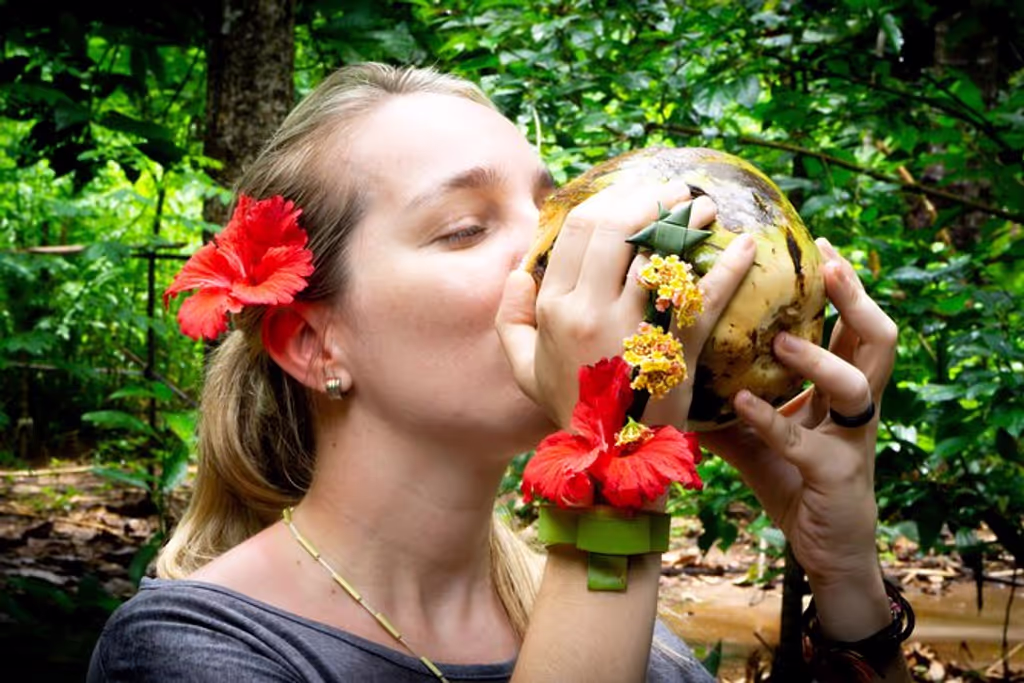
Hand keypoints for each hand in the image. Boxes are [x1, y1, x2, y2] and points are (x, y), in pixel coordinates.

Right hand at [496, 180, 750, 430]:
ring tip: (707, 210)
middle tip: (676, 193)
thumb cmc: (571, 405)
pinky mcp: (675, 349)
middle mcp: (591, 310)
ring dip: (690, 223)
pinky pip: (706, 296)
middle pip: (621, 228)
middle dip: (651, 200)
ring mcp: (634, 328)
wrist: (610, 456)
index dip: (613, 202)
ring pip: (663, 253)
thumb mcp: (523, 367)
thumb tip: (519, 273)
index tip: (637, 197)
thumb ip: (510, 317)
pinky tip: (747, 247)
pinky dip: (730, 268)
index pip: (582, 229)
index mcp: (556, 307)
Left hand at [700, 238, 898, 588]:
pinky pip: (805, 441)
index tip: (819, 248)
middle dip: (856, 298)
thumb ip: (723, 397)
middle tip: (826, 265)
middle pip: (878, 338)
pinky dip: (772, 419)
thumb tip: (672, 361)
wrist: (826, 551)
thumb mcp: (753, 431)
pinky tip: (742, 403)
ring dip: (817, 357)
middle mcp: (857, 407)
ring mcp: (852, 441)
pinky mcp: (836, 476)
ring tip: (779, 337)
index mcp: (843, 388)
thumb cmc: (791, 481)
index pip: (852, 325)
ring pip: (856, 384)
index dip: (843, 286)